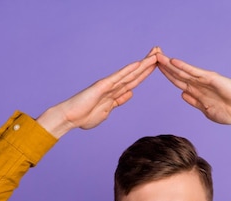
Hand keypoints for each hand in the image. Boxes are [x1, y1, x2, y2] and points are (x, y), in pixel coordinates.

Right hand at [38, 47, 159, 136]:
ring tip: (155, 54)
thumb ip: (119, 101)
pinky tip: (138, 64)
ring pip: (130, 73)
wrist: (69, 118)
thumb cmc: (84, 116)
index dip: (146, 73)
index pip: (134, 81)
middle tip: (160, 52)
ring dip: (143, 64)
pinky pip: (118, 77)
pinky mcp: (102, 86)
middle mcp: (114, 86)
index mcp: (116, 93)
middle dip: (148, 64)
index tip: (157, 65)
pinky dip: (128, 70)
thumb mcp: (108, 110)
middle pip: (135, 73)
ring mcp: (108, 85)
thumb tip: (130, 93)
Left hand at [157, 52, 230, 135]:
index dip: (165, 75)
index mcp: (196, 91)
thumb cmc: (229, 112)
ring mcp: (204, 80)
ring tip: (156, 55)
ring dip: (169, 63)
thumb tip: (182, 94)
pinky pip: (194, 72)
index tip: (153, 69)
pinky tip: (172, 62)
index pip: (177, 81)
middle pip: (176, 73)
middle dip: (163, 65)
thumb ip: (194, 102)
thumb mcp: (206, 110)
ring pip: (182, 70)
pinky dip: (183, 66)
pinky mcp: (211, 78)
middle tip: (150, 56)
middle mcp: (198, 83)